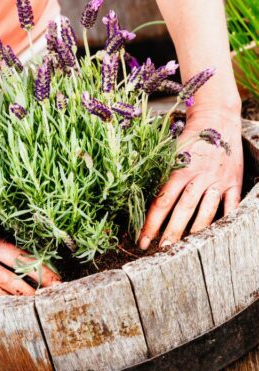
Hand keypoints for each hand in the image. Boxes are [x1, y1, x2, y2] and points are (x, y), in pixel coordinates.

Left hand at [138, 105, 242, 249]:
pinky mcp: (234, 182)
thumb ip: (158, 175)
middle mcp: (199, 177)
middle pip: (182, 210)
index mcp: (179, 170)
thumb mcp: (169, 154)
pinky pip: (231, 205)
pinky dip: (225, 220)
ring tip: (183, 248)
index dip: (150, 223)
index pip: (161, 202)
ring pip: (206, 211)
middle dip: (170, 233)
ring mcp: (218, 181)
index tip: (141, 240)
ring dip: (194, 231)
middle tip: (160, 251)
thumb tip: (135, 198)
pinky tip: (216, 235)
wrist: (218, 119)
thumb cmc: (187, 139)